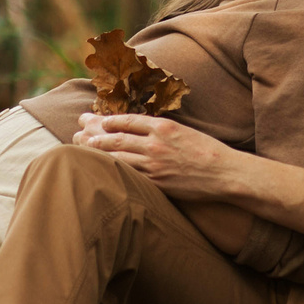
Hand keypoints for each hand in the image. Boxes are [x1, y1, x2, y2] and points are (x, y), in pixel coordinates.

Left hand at [73, 113, 245, 198]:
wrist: (224, 172)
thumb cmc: (207, 151)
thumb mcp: (184, 131)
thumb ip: (163, 130)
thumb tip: (143, 129)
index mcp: (164, 127)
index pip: (129, 121)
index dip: (110, 121)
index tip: (98, 121)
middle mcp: (156, 143)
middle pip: (118, 139)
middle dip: (96, 136)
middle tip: (79, 135)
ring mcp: (155, 164)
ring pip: (120, 157)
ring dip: (100, 154)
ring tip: (85, 152)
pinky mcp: (157, 182)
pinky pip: (131, 176)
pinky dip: (115, 172)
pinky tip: (104, 171)